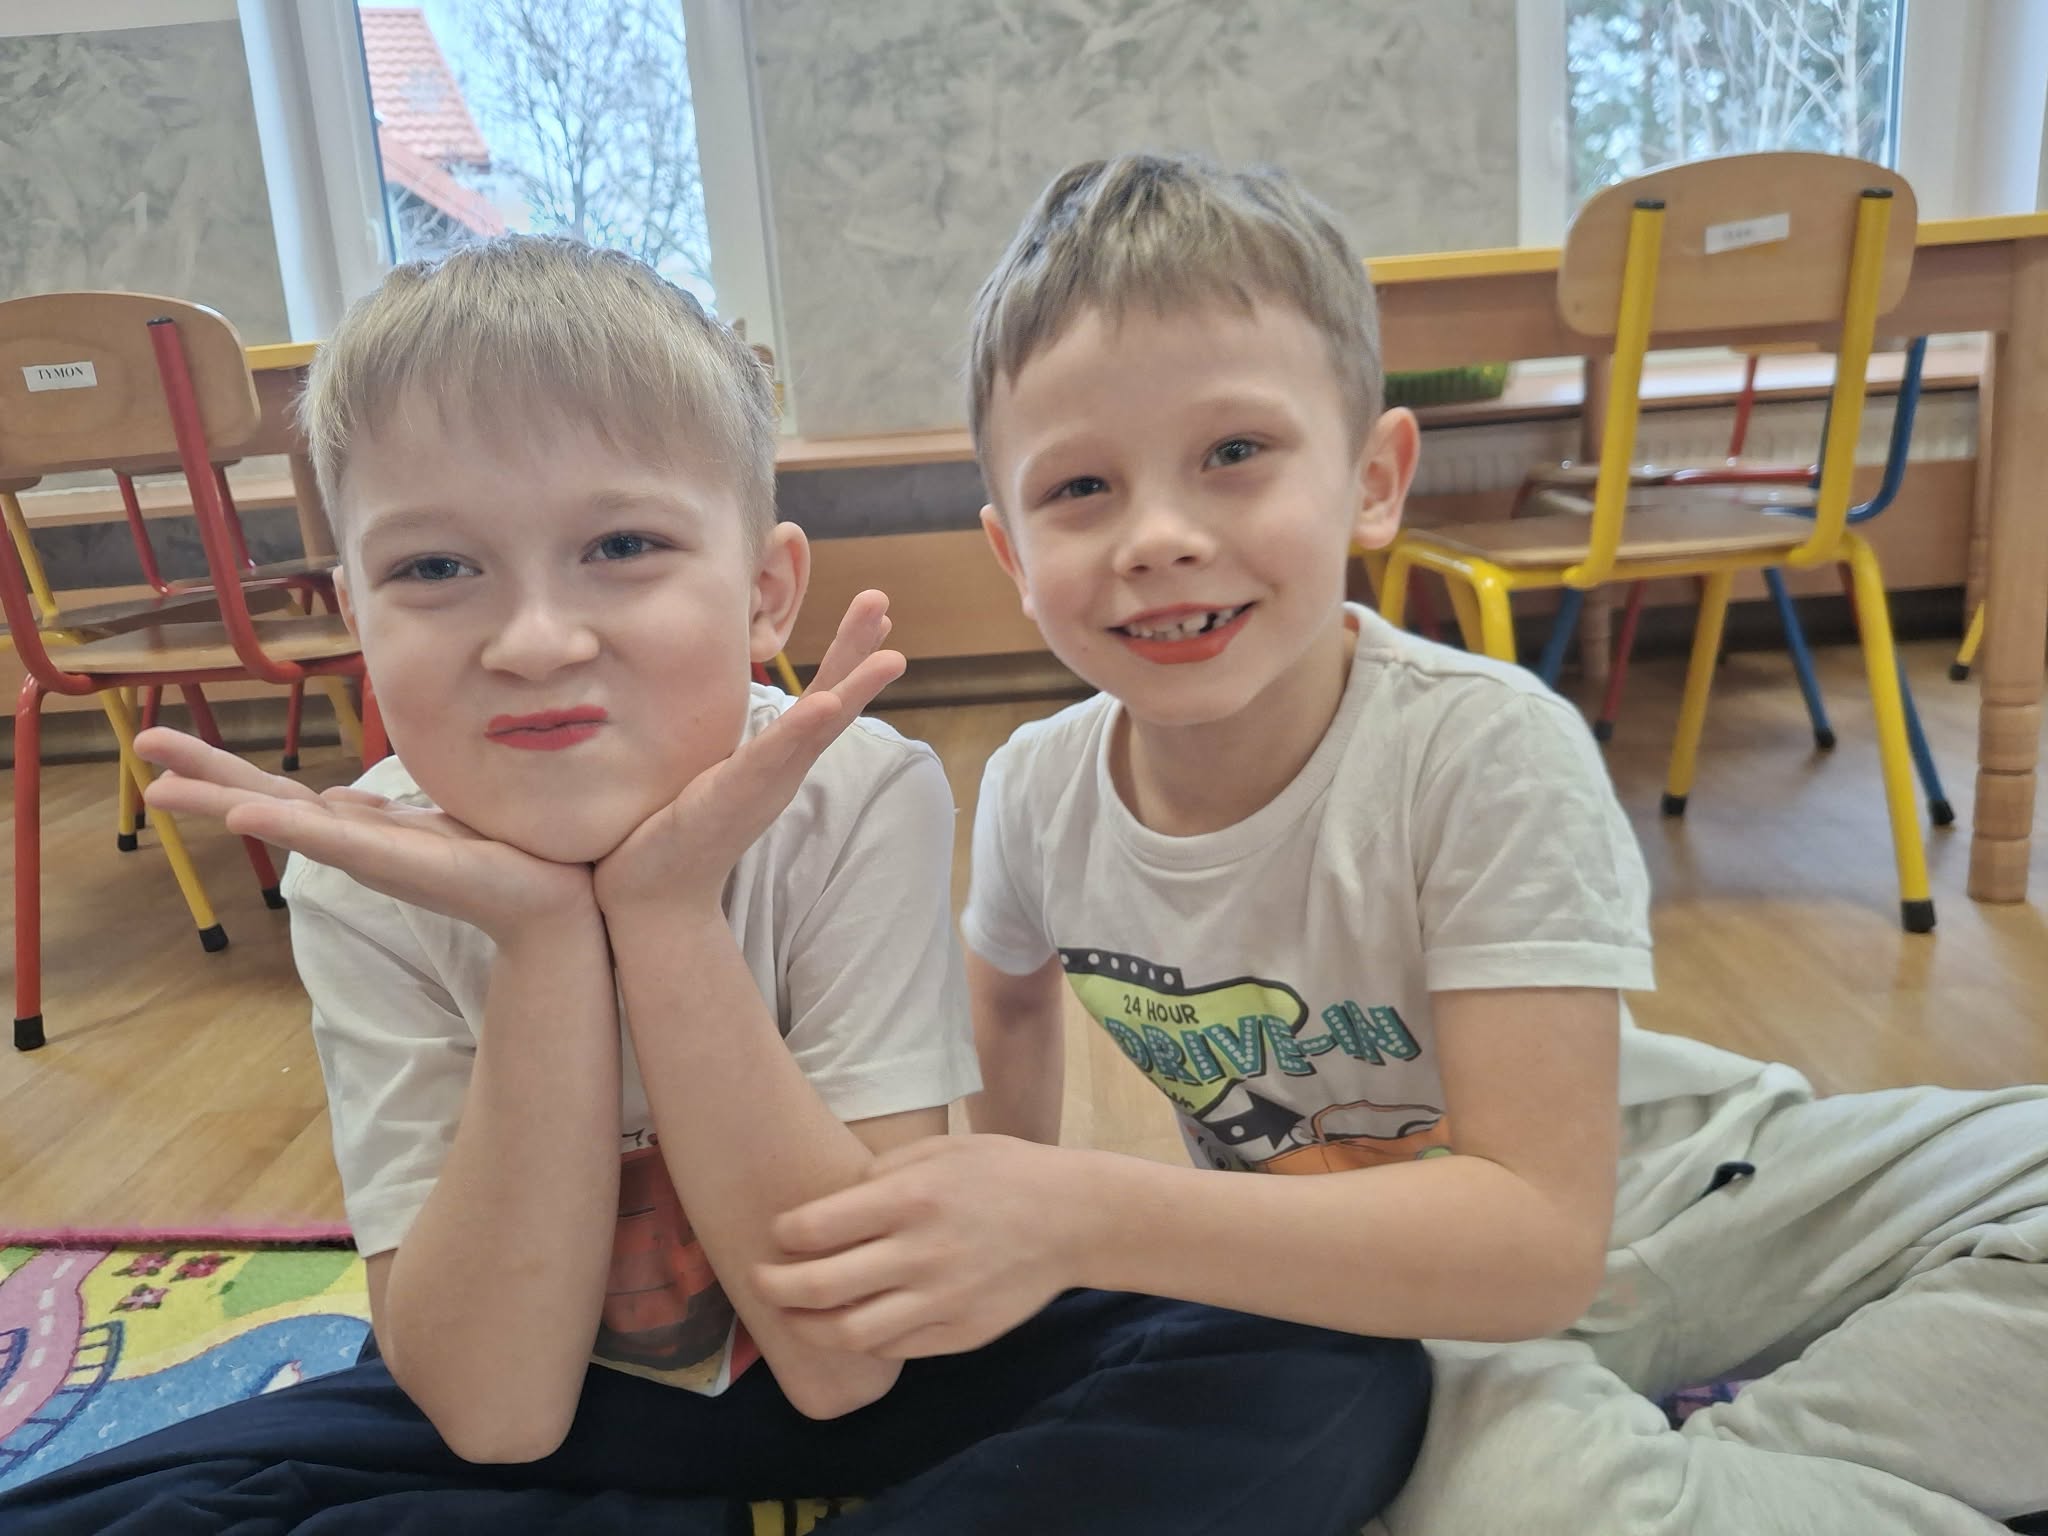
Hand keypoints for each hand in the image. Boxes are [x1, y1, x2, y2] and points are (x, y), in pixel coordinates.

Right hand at [134, 727, 594, 943]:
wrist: (559, 898)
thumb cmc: (501, 856)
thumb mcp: (433, 819)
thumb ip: (385, 811)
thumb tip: (343, 795)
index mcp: (360, 828)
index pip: (277, 792)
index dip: (220, 770)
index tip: (158, 747)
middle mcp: (357, 843)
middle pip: (266, 801)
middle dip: (204, 777)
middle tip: (139, 749)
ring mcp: (375, 856)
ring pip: (289, 822)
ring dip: (228, 802)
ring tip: (166, 789)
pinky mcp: (406, 864)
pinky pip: (343, 843)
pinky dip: (296, 828)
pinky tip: (252, 816)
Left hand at [592, 591, 905, 916]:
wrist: (648, 898)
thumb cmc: (667, 833)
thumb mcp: (698, 770)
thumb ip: (715, 737)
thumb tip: (699, 692)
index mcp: (774, 759)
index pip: (820, 696)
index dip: (846, 654)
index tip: (875, 611)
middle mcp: (780, 771)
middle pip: (831, 702)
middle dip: (859, 652)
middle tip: (884, 602)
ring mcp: (762, 785)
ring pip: (817, 727)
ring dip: (853, 687)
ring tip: (891, 654)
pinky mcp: (732, 798)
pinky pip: (772, 758)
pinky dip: (802, 730)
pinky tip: (825, 704)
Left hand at [755, 1134, 1086, 1358]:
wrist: (1073, 1219)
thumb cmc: (1003, 1172)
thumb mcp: (942, 1149)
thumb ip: (882, 1173)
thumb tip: (834, 1201)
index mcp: (911, 1198)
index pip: (815, 1227)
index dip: (782, 1234)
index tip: (777, 1234)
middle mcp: (920, 1253)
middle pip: (818, 1287)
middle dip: (774, 1287)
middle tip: (759, 1281)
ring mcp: (940, 1301)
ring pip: (848, 1333)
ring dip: (808, 1327)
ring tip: (794, 1316)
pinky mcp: (958, 1334)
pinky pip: (892, 1348)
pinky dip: (862, 1341)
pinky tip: (853, 1324)